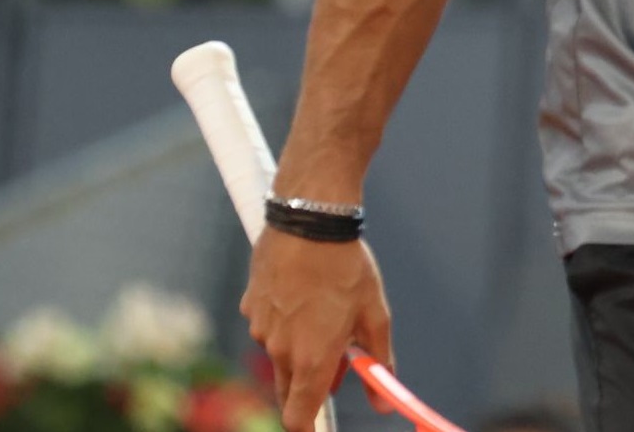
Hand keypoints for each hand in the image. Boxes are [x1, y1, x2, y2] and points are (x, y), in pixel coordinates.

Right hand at [243, 232, 394, 431]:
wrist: (309, 221)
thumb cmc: (346, 267)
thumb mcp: (374, 313)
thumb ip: (378, 361)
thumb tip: (383, 401)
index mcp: (311, 359)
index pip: (298, 417)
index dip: (308, 429)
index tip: (318, 429)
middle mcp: (280, 351)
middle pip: (289, 389)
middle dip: (309, 387)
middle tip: (336, 364)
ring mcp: (260, 329)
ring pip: (280, 354)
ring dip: (299, 348)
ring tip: (325, 312)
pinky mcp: (250, 307)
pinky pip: (268, 325)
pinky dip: (284, 321)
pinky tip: (302, 292)